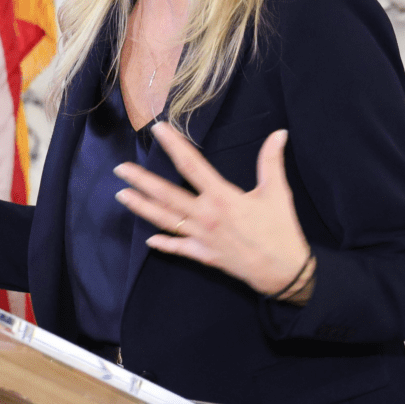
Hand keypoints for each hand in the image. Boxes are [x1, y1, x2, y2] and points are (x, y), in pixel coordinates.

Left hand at [114, 122, 309, 295]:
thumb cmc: (280, 230)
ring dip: (141, 207)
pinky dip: (163, 244)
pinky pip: (178, 248)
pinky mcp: (203, 255)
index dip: (174, 145)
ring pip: (165, 220)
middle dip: (141, 180)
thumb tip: (279, 133)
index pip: (192, 165)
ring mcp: (201, 237)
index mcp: (222, 197)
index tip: (158, 130)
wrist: (284, 273)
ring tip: (121, 195)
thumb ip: (272, 162)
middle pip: (167, 195)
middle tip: (120, 169)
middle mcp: (205, 216)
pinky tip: (148, 239)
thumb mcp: (277, 193)